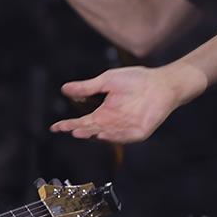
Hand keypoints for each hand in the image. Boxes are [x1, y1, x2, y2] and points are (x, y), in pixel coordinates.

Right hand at [49, 63, 206, 142]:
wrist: (161, 83)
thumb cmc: (136, 80)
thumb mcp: (106, 81)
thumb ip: (87, 87)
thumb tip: (65, 88)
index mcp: (103, 113)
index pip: (81, 121)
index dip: (68, 125)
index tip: (55, 127)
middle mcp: (111, 123)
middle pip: (90, 129)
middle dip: (77, 130)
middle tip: (67, 129)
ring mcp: (125, 129)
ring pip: (104, 134)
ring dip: (92, 134)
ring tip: (79, 132)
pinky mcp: (139, 132)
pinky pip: (124, 137)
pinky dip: (113, 136)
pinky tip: (103, 133)